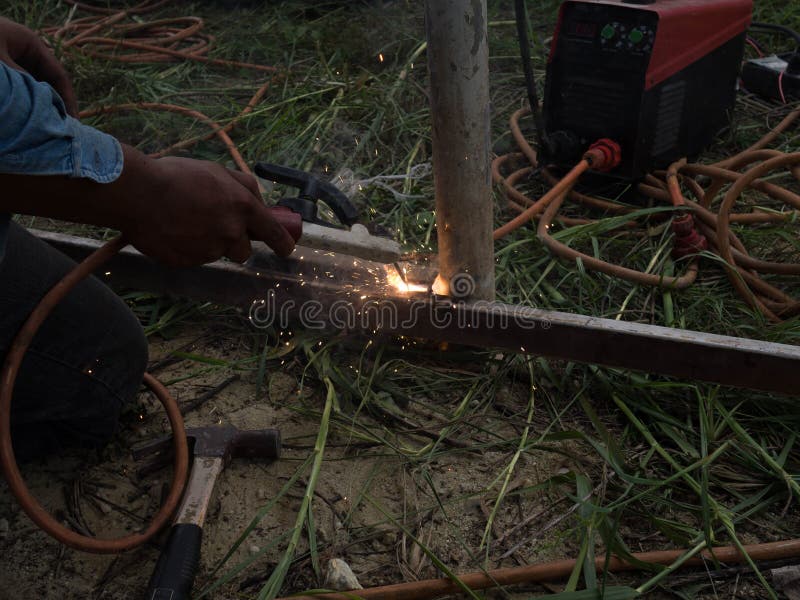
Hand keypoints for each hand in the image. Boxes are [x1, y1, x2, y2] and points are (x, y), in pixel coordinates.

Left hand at [0, 17, 77, 116]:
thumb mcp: (0, 65)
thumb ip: (22, 84)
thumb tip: (42, 109)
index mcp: (32, 44)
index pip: (59, 76)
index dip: (68, 100)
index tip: (73, 121)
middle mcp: (26, 52)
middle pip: (49, 82)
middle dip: (55, 105)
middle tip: (62, 129)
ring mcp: (13, 59)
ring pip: (34, 87)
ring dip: (39, 105)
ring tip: (45, 126)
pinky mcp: (3, 69)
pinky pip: (20, 87)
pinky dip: (25, 102)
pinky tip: (27, 117)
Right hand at [117, 151, 295, 266]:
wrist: (138, 194)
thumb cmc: (176, 176)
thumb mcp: (216, 171)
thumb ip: (243, 186)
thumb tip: (260, 202)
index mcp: (243, 208)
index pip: (273, 233)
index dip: (282, 243)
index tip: (287, 249)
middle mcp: (231, 232)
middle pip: (244, 250)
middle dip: (234, 242)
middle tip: (213, 225)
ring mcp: (209, 250)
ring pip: (218, 254)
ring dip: (209, 244)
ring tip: (186, 223)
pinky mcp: (188, 262)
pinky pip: (195, 259)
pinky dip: (188, 249)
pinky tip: (173, 231)